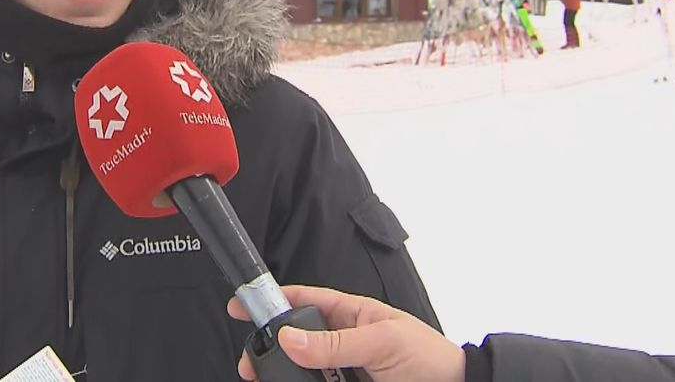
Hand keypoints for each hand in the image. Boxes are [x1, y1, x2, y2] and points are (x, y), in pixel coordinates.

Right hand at [227, 285, 463, 381]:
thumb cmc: (431, 359)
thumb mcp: (382, 342)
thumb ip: (335, 343)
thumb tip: (291, 337)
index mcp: (352, 314)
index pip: (304, 300)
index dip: (273, 301)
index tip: (243, 306)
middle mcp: (344, 341)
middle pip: (296, 339)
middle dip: (271, 347)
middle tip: (250, 362)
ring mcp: (345, 370)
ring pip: (304, 369)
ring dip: (285, 374)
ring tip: (266, 380)